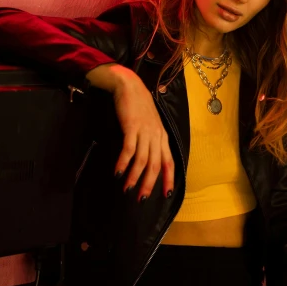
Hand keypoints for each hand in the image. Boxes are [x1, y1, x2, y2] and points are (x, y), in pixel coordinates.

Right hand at [86, 63, 174, 198]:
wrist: (129, 86)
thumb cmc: (139, 106)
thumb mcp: (150, 125)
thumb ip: (151, 141)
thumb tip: (148, 160)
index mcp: (162, 137)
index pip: (169, 162)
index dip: (168, 179)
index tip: (167, 195)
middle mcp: (156, 136)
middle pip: (155, 165)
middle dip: (149, 184)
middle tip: (142, 199)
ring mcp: (145, 132)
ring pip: (142, 160)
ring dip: (134, 177)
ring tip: (127, 190)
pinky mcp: (131, 127)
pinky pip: (128, 150)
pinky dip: (123, 163)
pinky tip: (117, 173)